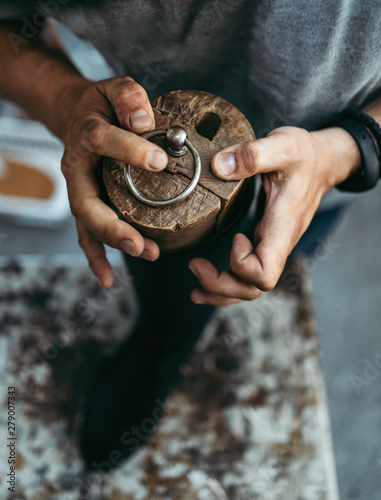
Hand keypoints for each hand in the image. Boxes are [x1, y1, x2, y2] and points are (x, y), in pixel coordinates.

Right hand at [60, 77, 167, 287]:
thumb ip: (128, 96)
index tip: (159, 161)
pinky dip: (97, 258)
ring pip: (89, 224)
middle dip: (113, 225)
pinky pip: (88, 235)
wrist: (79, 116)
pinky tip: (108, 278)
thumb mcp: (114, 88)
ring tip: (145, 254)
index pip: (102, 140)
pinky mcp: (88, 205)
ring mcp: (81, 191)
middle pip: (86, 201)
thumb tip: (144, 120)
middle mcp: (78, 169)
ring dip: (115, 243)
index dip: (128, 150)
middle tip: (139, 241)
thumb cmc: (102, 106)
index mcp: (86, 135)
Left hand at [188, 125, 360, 304]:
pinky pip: (246, 275)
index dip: (242, 264)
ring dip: (220, 291)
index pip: (265, 273)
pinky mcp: (263, 241)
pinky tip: (205, 280)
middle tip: (195, 266)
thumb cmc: (306, 156)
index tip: (235, 236)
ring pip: (248, 288)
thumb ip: (253, 155)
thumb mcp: (283, 147)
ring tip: (195, 282)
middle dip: (221, 286)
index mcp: (282, 229)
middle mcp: (277, 244)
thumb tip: (219, 167)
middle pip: (252, 289)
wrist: (321, 161)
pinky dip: (224, 284)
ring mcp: (270, 246)